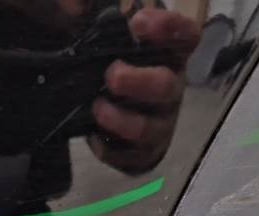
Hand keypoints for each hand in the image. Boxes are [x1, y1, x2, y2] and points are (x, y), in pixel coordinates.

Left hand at [90, 8, 200, 173]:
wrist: (101, 112)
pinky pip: (130, 157)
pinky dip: (111, 149)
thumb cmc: (108, 66)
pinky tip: (94, 138)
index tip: (138, 22)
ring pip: (150, 128)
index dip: (170, 29)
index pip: (185, 37)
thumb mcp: (98, 34)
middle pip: (168, 86)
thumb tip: (72, 5)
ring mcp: (158, 124)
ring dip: (124, 120)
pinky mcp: (141, 153)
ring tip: (98, 108)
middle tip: (112, 74)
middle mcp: (169, 89)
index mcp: (166, 55)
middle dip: (141, 81)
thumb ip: (89, 13)